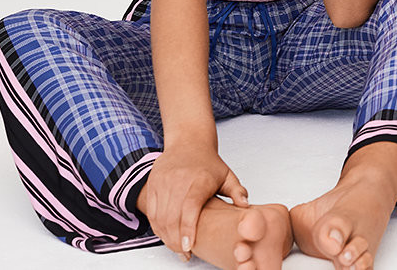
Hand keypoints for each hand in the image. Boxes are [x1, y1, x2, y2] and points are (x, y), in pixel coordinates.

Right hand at [140, 144, 249, 259]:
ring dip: (165, 236)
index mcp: (198, 180)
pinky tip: (165, 235)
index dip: (187, 229)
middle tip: (184, 254)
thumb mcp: (227, 175)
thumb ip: (238, 191)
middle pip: (172, 216)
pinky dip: (156, 226)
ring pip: (159, 215)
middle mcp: (178, 180)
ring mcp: (163, 181)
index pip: (189, 207)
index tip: (188, 246)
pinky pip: (151, 210)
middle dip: (175, 240)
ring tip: (175, 248)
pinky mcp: (153, 183)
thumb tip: (245, 206)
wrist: (188, 142)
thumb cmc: (208, 163)